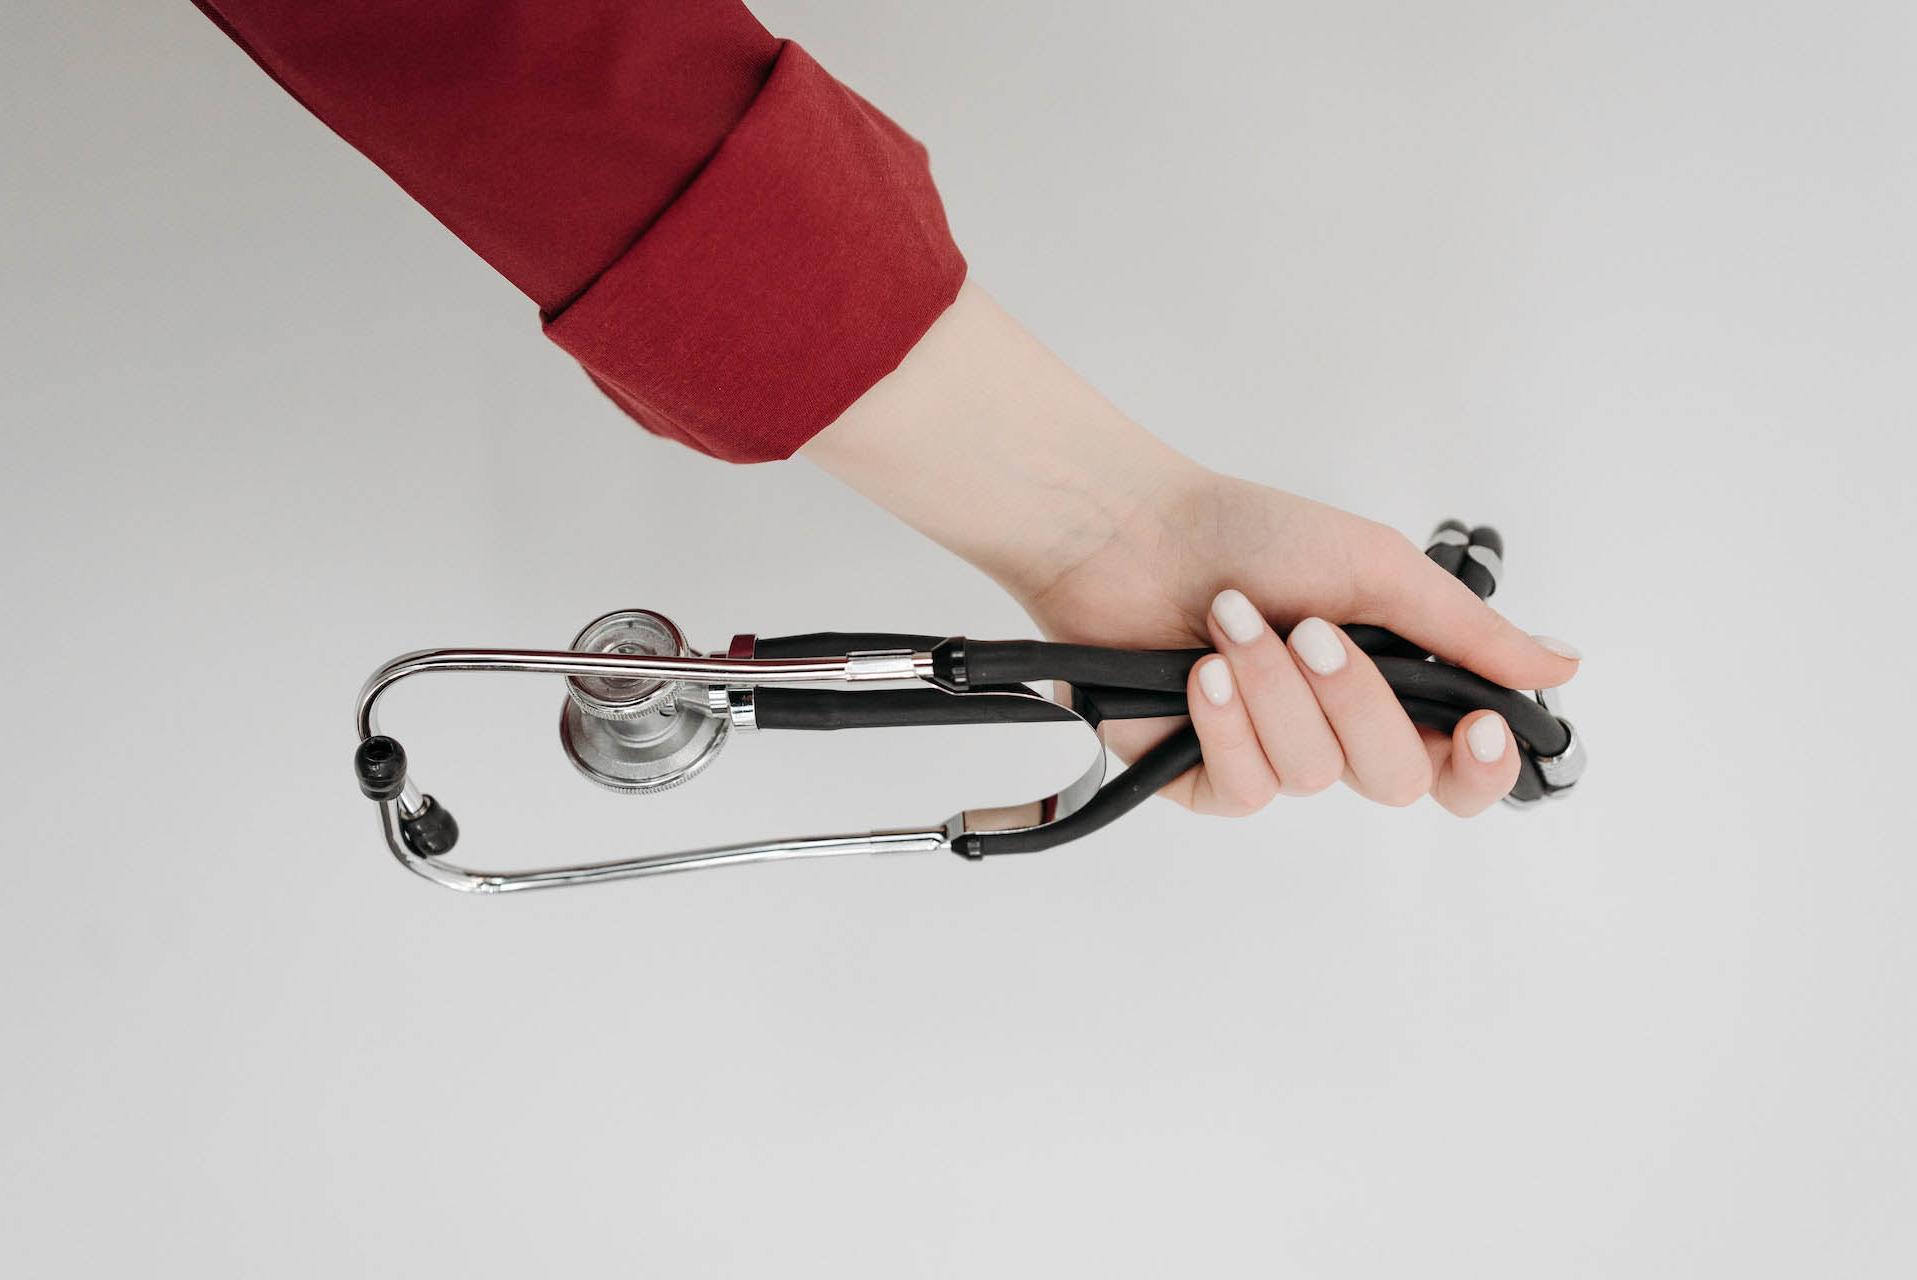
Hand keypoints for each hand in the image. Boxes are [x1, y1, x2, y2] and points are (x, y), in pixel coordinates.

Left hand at [1013, 473, 1580, 815]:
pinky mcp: (1206, 778)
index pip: (1461, 767)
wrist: (1131, 533)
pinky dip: (1229, 722)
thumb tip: (1561, 666)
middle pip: (1396, 777)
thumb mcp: (1376, 568)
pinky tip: (1203, 672)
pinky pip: (1248, 789)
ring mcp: (1273, 757)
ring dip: (1276, 689)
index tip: (1478, 728)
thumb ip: (1467, 631)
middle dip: (1357, 701)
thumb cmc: (1248, 536)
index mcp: (1392, 685)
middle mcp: (1338, 730)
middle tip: (1313, 632)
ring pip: (1316, 774)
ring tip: (1232, 621)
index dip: (1481, 768)